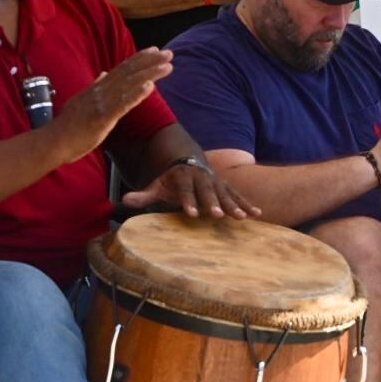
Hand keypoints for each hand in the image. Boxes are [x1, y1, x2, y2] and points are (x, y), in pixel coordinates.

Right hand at [49, 48, 172, 160]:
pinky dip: (137, 94)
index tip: (155, 50)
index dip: (139, 58)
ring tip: (167, 66)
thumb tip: (104, 74)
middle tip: (169, 54)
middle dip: (150, 62)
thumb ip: (95, 87)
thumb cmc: (68, 126)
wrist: (54, 141)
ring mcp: (101, 102)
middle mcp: (100, 90)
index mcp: (97, 88)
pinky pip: (123, 104)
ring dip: (150, 74)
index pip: (121, 69)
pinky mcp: (103, 117)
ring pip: (129, 84)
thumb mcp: (82, 101)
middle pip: (128, 72)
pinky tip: (150, 86)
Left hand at [122, 160, 258, 218]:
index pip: (185, 191)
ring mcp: (216, 182)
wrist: (190, 163)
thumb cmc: (171, 181)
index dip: (188, 202)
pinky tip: (257, 214)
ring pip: (226, 194)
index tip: (192, 214)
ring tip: (242, 217)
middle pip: (208, 192)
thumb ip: (142, 195)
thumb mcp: (156, 186)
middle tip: (218, 216)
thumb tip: (123, 201)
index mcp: (183, 177)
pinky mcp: (227, 187)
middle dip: (213, 203)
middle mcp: (202, 178)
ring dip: (234, 205)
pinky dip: (247, 204)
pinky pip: (238, 195)